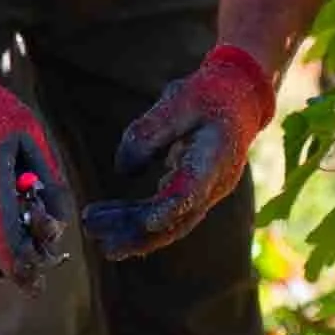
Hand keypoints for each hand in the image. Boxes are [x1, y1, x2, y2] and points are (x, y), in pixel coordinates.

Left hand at [83, 46, 275, 258]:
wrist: (239, 100)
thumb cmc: (209, 95)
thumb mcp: (178, 100)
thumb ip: (149, 131)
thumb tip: (122, 170)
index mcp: (215, 158)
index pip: (192, 191)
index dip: (170, 208)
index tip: (146, 222)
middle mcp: (213, 184)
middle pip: (176, 219)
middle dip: (138, 233)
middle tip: (100, 239)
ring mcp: (205, 192)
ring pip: (169, 222)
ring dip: (132, 231)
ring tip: (95, 233)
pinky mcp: (192, 193)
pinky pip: (166, 213)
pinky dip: (138, 221)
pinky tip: (110, 224)